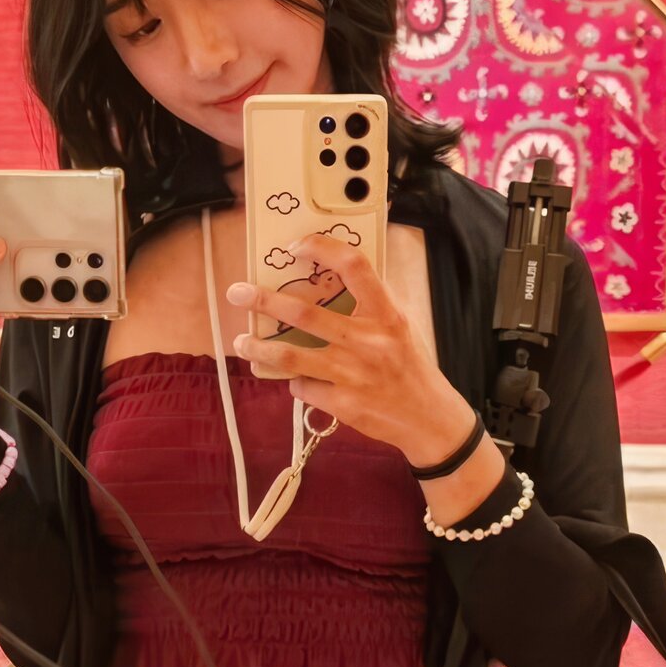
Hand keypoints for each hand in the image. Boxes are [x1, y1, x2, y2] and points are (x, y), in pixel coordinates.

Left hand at [226, 235, 476, 466]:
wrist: (428, 418)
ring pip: (291, 357)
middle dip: (264, 300)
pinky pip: (304, 387)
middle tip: (238, 292)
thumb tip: (330, 279)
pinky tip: (296, 380)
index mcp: (387, 314)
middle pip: (305, 313)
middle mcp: (368, 341)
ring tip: (240, 341)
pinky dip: (295, 382)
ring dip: (259, 348)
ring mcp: (353, 374)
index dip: (322, 249)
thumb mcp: (400, 326)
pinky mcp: (343, 403)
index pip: (354, 266)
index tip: (295, 247)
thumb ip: (371, 304)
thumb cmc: (410, 366)